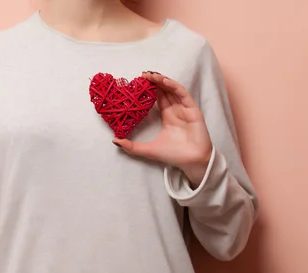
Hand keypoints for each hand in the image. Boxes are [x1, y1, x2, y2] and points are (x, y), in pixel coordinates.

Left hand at [113, 72, 212, 186]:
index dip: (150, 89)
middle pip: (166, 91)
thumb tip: (114, 141)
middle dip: (155, 82)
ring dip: (163, 81)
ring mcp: (185, 109)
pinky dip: (174, 86)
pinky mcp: (193, 110)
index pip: (159, 98)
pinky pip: (183, 94)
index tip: (139, 82)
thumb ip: (132, 146)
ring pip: (173, 90)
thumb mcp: (148, 150)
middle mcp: (177, 111)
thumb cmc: (174, 155)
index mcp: (168, 117)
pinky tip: (164, 81)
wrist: (191, 162)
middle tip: (143, 74)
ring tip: (151, 75)